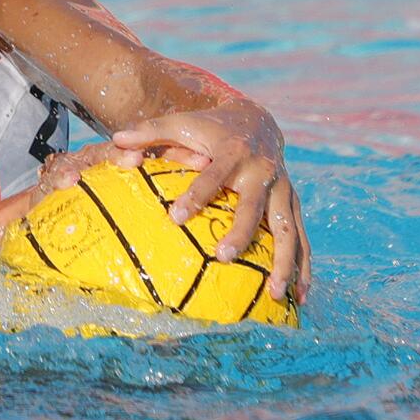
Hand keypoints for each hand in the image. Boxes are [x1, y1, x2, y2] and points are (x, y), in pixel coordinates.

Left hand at [110, 105, 310, 304]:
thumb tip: (116, 137)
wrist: (257, 122)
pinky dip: (303, 267)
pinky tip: (299, 297)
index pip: (213, 176)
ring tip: (273, 295)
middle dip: (241, 233)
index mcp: (233, 153)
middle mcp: (262, 173)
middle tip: (222, 257)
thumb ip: (149, 131)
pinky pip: (302, 239)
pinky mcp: (293, 204)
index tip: (175, 218)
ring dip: (284, 262)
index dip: (196, 196)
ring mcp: (283, 191)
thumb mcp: (180, 123)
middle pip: (254, 208)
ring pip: (289, 230)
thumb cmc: (209, 128)